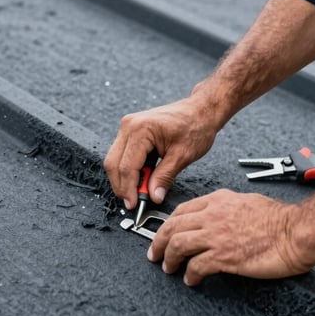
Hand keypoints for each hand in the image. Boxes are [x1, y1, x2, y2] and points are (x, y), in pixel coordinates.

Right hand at [104, 94, 221, 208]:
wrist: (200, 110)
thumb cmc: (196, 126)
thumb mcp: (182, 156)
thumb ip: (165, 177)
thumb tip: (153, 196)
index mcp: (141, 129)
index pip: (127, 167)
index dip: (128, 189)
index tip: (133, 205)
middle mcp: (129, 125)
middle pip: (113, 164)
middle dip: (122, 186)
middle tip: (134, 202)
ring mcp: (128, 127)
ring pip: (115, 160)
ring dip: (125, 178)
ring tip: (141, 191)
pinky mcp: (131, 131)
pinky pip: (122, 155)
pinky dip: (130, 169)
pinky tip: (143, 178)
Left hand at [148, 189, 310, 285]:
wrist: (297, 232)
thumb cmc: (280, 220)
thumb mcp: (248, 202)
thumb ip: (228, 208)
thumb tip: (219, 218)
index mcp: (218, 200)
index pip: (182, 210)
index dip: (168, 224)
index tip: (163, 234)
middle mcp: (213, 215)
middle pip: (173, 227)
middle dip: (159, 242)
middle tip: (155, 254)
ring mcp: (216, 235)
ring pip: (178, 245)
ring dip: (169, 259)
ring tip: (168, 269)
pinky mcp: (223, 256)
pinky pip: (196, 266)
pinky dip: (189, 275)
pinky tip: (191, 280)